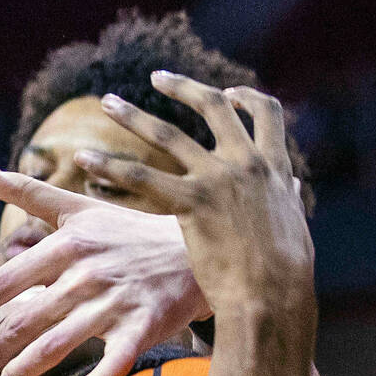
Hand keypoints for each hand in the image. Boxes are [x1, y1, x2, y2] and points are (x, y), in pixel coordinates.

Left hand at [0, 161, 209, 375]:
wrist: (200, 249)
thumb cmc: (128, 231)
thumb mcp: (76, 208)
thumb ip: (24, 192)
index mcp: (67, 245)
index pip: (7, 280)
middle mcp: (87, 274)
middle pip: (27, 318)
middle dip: (0, 344)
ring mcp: (115, 302)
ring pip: (59, 344)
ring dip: (26, 367)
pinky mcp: (143, 327)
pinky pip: (113, 363)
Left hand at [79, 75, 314, 320]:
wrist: (274, 297)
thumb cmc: (284, 275)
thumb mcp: (291, 226)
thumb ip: (282, 199)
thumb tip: (287, 190)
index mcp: (275, 167)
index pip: (266, 114)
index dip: (245, 99)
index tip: (228, 93)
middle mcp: (247, 163)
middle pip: (213, 107)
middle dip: (184, 88)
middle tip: (157, 78)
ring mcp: (218, 180)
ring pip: (168, 134)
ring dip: (135, 116)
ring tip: (109, 102)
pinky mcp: (192, 203)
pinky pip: (141, 178)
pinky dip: (111, 166)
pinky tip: (85, 159)